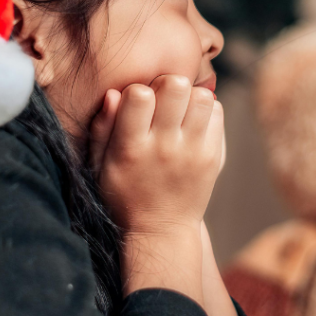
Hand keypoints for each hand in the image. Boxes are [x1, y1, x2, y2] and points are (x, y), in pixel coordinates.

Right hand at [89, 76, 223, 236]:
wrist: (160, 231)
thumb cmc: (123, 194)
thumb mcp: (99, 167)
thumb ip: (102, 128)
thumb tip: (113, 93)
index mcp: (131, 149)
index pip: (139, 95)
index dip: (138, 90)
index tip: (137, 102)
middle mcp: (164, 148)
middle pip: (176, 87)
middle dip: (167, 84)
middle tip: (162, 99)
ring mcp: (192, 152)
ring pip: (202, 96)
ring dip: (190, 96)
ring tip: (179, 110)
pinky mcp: (213, 157)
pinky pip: (216, 112)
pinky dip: (206, 110)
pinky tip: (192, 123)